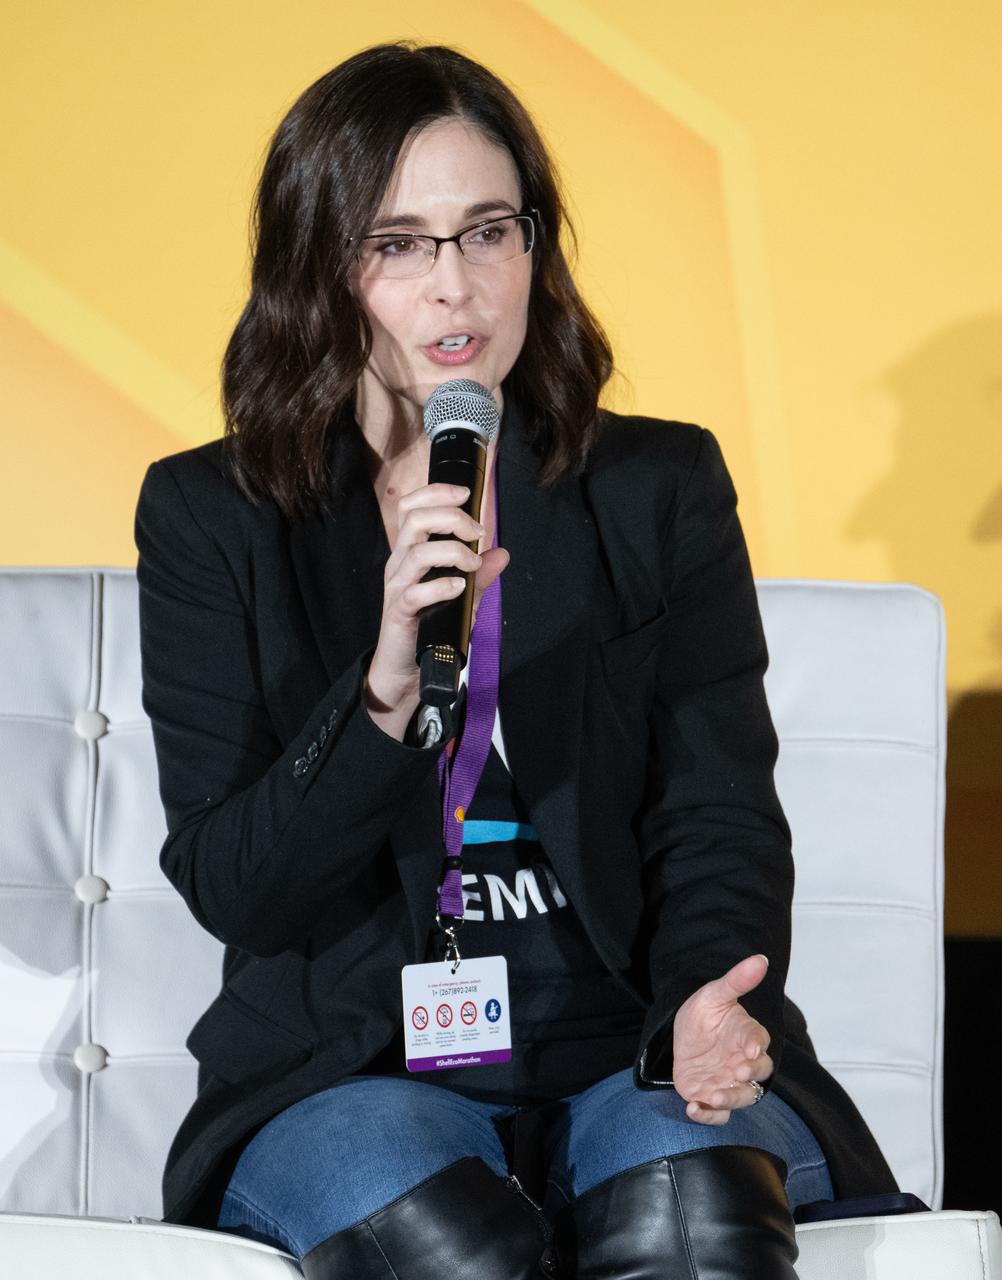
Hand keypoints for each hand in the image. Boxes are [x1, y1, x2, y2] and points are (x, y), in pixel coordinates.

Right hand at [364, 482, 507, 739]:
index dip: (435, 493)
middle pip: (414, 520)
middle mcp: (399, 563)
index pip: (412, 507)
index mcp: (410, 551)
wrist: (405, 668)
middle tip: (478, 533)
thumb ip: (480, 576)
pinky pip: (415, 592)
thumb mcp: (461, 597)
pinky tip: (459, 588)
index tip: (466, 494)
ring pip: (417, 552)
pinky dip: (441, 586)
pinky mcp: (398, 612)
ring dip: (453, 552)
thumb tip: (502, 553)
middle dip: (451, 518)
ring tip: (473, 565)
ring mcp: (396, 587)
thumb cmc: (430, 626)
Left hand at [672, 954, 774, 1124]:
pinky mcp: (711, 1097)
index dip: (755, 1044)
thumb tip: (759, 959)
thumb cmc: (705, 1013)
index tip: (750, 1047)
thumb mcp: (715, 994)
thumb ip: (736, 981)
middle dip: (748, 1077)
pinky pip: (717, 1115)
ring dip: (729, 1099)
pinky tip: (692, 1108)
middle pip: (757, 1076)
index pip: (758, 1041)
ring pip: (740, 1098)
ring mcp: (728, 1082)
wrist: (680, 1033)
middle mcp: (743, 1062)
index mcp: (747, 1036)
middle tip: (737, 1073)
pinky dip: (708, 1116)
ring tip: (711, 1096)